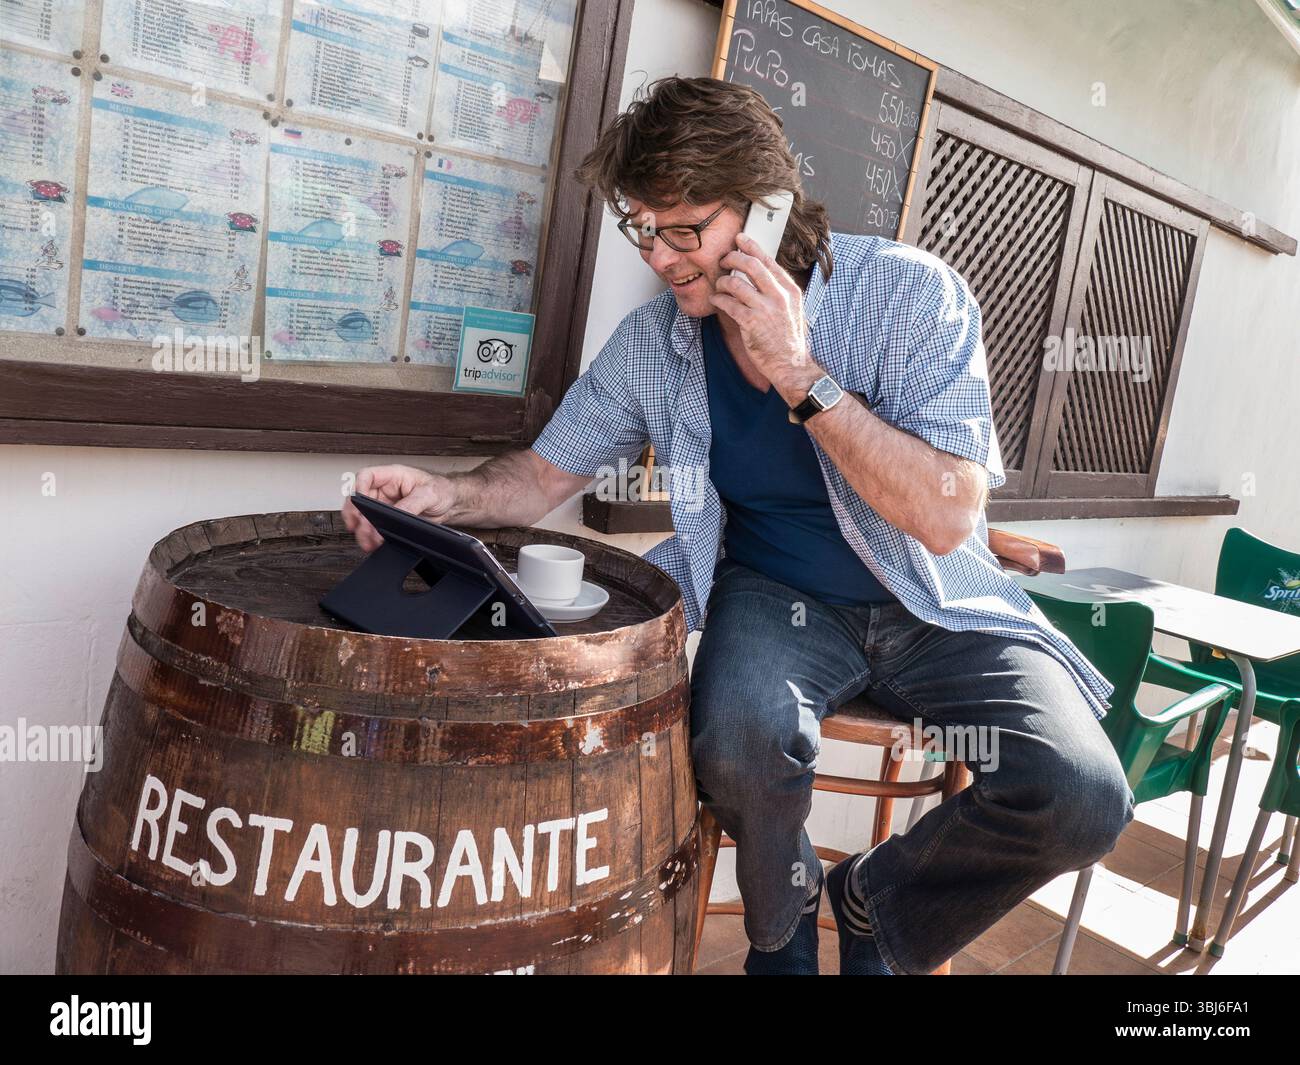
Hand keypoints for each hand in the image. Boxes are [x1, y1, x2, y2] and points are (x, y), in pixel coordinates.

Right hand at [342, 464, 455, 552]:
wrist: (452, 504)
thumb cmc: (442, 490)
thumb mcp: (429, 494)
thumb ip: (411, 504)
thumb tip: (396, 514)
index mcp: (393, 475)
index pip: (367, 476)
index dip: (359, 489)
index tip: (359, 503)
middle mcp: (386, 489)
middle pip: (360, 498)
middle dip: (356, 514)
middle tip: (359, 528)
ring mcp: (386, 504)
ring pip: (363, 514)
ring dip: (361, 528)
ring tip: (366, 540)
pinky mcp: (389, 519)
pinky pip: (374, 526)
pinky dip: (371, 535)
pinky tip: (373, 542)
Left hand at [709, 232, 816, 396]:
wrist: (791, 365)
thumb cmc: (788, 340)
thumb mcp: (792, 310)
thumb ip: (779, 292)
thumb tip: (762, 274)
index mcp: (790, 291)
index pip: (769, 261)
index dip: (752, 247)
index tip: (740, 239)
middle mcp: (779, 297)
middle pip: (751, 265)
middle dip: (733, 258)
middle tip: (724, 260)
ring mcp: (765, 310)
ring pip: (736, 283)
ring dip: (722, 282)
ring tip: (719, 285)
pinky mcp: (751, 323)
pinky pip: (728, 304)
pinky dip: (718, 299)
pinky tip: (716, 300)